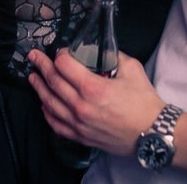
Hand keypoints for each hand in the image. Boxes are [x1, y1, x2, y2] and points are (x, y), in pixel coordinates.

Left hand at [28, 50, 164, 155]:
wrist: (153, 132)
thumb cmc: (144, 102)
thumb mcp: (132, 69)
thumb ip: (114, 56)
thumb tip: (102, 50)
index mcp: (93, 87)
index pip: (64, 66)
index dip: (60, 55)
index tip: (60, 51)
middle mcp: (81, 106)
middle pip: (53, 82)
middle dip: (41, 66)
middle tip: (34, 57)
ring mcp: (79, 123)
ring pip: (50, 103)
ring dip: (39, 88)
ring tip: (33, 78)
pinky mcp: (81, 136)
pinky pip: (56, 124)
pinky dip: (47, 112)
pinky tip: (44, 104)